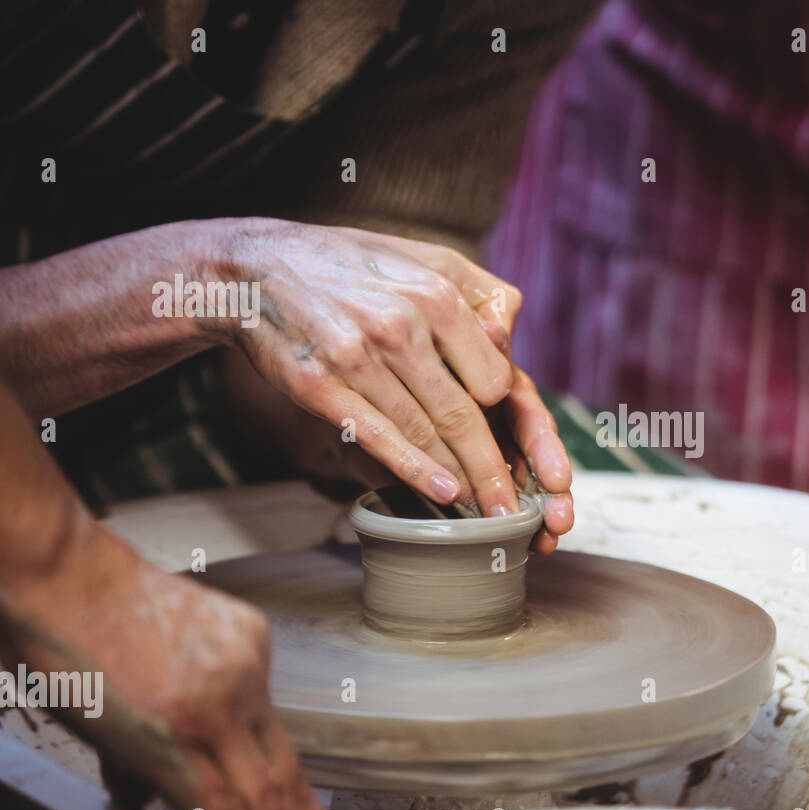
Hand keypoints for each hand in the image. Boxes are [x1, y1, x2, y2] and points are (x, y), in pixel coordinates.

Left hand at [2, 526, 343, 809]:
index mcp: (172, 730)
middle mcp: (220, 696)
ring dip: (290, 786)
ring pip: (279, 740)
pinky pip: (265, 690)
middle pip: (278, 783)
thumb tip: (156, 802)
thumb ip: (137, 774)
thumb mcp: (92, 734)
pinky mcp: (254, 632)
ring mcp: (244, 661)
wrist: (68, 573)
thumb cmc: (63, 650)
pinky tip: (234, 718)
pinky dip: (254, 716)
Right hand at [212, 219, 566, 520]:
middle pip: (463, 415)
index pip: (494, 377)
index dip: (504, 415)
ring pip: (424, 432)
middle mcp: (399, 326)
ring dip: (459, 479)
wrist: (251, 270)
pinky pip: (378, 437)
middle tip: (512, 509)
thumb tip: (511, 337)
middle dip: (493, 470)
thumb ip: (477, 292)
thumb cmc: (349, 266)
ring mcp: (357, 358)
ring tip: (484, 511)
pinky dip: (413, 470)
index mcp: (434, 294)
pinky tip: (441, 491)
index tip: (509, 442)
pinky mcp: (319, 386)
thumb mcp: (422, 256)